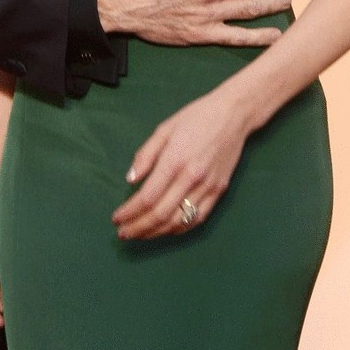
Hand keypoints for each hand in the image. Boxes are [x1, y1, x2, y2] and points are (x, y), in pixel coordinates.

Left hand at [112, 82, 250, 239]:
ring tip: (139, 235)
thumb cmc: (196, 117)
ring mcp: (207, 187)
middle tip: (123, 232)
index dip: (130, 212)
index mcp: (175, 160)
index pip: (147, 197)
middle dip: (138, 227)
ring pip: (178, 221)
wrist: (233, 115)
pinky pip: (198, 219)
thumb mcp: (164, 128)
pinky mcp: (219, 192)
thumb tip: (130, 179)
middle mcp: (192, 177)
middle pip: (160, 214)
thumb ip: (146, 155)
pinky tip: (165, 230)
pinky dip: (179, 229)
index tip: (116, 218)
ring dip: (156, 233)